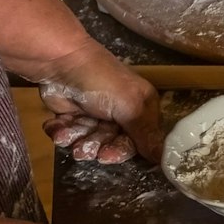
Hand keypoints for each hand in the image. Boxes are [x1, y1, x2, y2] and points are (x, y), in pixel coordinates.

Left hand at [35, 41, 159, 163]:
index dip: (122, 151)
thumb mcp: (130, 106)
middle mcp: (120, 113)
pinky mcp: (72, 116)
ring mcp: (95, 115)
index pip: (138, 141)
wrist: (61, 63)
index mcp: (140, 108)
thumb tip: (164, 159)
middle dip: (96, 147)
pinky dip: (62, 133)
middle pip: (112, 144)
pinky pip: (70, 135)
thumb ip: (146, 134)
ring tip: (68, 134)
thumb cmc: (102, 82)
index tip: (107, 156)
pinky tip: (58, 126)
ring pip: (89, 142)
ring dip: (77, 140)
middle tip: (84, 149)